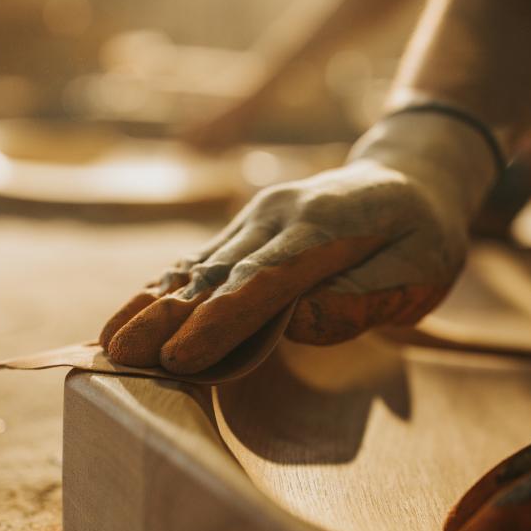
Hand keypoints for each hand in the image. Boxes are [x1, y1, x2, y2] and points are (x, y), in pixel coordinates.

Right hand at [100, 112, 499, 373]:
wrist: (410, 174)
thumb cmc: (423, 234)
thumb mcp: (421, 268)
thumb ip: (363, 295)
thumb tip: (298, 323)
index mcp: (325, 227)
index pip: (265, 281)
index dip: (220, 321)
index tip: (180, 356)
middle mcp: (279, 214)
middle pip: (215, 274)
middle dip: (164, 318)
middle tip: (119, 356)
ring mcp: (257, 216)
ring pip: (197, 266)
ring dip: (150, 305)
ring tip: (108, 343)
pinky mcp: (246, 228)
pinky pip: (199, 261)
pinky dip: (161, 290)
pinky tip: (130, 315)